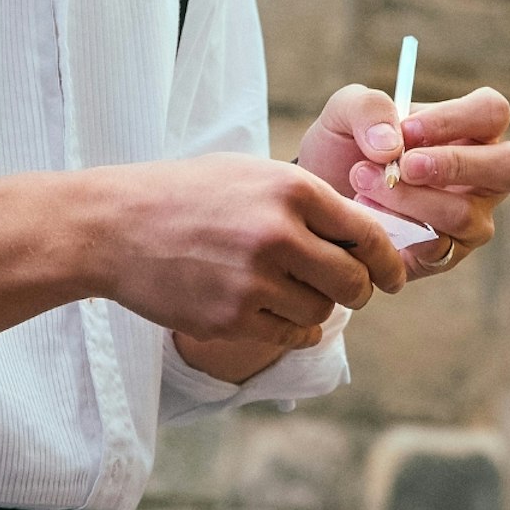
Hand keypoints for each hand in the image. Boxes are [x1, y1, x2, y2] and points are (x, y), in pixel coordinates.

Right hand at [84, 151, 405, 349]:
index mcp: (292, 191)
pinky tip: (285, 316)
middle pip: (354, 281)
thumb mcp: (254, 175)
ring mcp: (253, 280)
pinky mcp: (230, 317)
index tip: (395, 276)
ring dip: (321, 307)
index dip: (389, 261)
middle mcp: (278, 235)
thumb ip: (309, 202)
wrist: (115, 226)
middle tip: (355, 290)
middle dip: (362, 290)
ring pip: (322, 310)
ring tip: (298, 291)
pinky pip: (289, 334)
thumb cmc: (189, 194)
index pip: (367, 233)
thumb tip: (364, 236)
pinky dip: (297, 329)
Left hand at [297, 84, 509, 283]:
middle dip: (456, 165)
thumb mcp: (344, 112)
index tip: (406, 131)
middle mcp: (484, 173)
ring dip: (409, 201)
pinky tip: (368, 216)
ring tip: (364, 186)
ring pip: (465, 214)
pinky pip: (437, 249)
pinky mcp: (449, 254)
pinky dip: (398, 231)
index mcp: (472, 127)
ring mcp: (474, 217)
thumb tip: (392, 145)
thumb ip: (368, 108)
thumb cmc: (345, 146)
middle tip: (405, 167)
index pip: (491, 112)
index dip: (454, 120)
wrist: (317, 197)